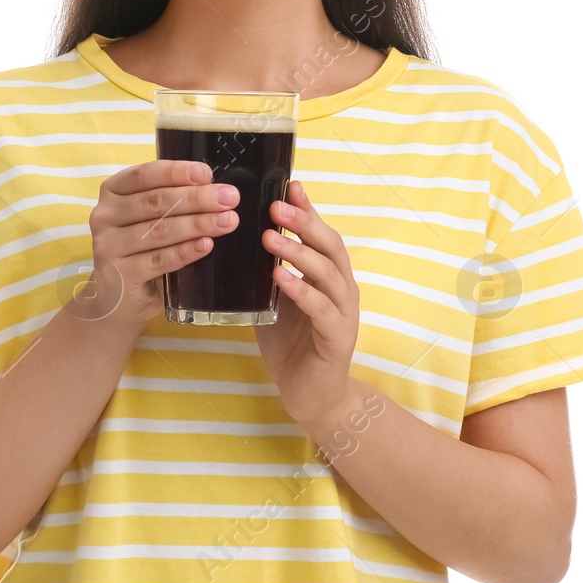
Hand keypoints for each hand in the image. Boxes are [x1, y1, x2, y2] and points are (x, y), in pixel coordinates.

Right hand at [78, 160, 239, 334]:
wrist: (116, 298)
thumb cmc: (140, 248)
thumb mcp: (149, 217)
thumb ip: (172, 200)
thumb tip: (215, 190)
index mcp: (113, 191)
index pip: (144, 175)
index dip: (176, 172)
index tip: (206, 174)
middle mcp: (105, 215)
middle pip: (155, 202)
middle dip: (197, 199)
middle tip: (229, 198)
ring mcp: (108, 246)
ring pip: (159, 230)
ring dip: (197, 224)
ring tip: (227, 221)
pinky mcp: (119, 275)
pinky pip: (158, 260)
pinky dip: (184, 252)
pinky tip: (205, 245)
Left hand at [254, 180, 359, 429]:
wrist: (312, 396)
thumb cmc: (292, 345)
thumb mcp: (275, 300)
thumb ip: (267, 272)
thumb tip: (238, 240)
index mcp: (330, 276)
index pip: (322, 235)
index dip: (308, 210)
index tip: (289, 185)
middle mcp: (343, 289)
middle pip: (330, 246)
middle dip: (304, 223)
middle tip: (275, 207)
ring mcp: (344, 313)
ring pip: (328, 273)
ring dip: (299, 252)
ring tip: (269, 238)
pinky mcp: (338, 338)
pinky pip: (322, 309)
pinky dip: (301, 290)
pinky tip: (280, 278)